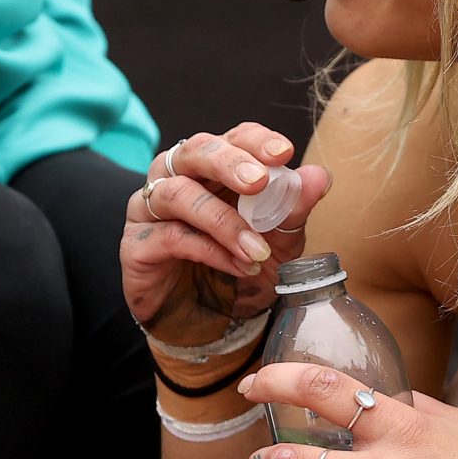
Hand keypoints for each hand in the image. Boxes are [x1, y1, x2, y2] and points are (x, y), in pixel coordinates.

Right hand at [122, 125, 331, 362]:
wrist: (209, 321)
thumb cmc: (240, 265)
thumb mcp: (279, 241)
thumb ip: (294, 209)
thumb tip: (320, 176)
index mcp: (214, 167)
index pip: (232, 137)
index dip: (255, 141)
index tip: (284, 153)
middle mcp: (177, 176)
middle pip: (195, 150)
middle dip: (228, 163)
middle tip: (258, 183)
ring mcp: (151, 208)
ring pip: (178, 193)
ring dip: (223, 221)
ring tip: (258, 249)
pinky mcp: (137, 245)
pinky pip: (170, 236)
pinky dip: (210, 250)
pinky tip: (239, 266)